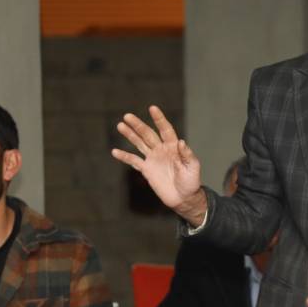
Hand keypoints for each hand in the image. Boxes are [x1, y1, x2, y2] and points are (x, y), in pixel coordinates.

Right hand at [111, 106, 206, 225]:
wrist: (183, 198)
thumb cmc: (191, 182)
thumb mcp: (193, 167)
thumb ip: (187, 155)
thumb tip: (181, 142)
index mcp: (174, 146)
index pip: (165, 129)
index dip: (159, 119)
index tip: (152, 108)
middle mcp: (162, 149)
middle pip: (148, 134)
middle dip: (138, 125)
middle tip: (127, 116)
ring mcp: (153, 158)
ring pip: (139, 144)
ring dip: (130, 135)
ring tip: (120, 125)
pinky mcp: (147, 170)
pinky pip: (134, 161)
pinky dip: (124, 157)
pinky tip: (115, 152)